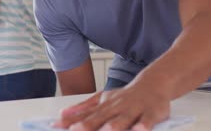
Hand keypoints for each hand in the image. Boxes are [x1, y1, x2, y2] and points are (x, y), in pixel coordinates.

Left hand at [52, 81, 170, 130]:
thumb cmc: (126, 97)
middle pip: (102, 118)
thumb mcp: (103, 100)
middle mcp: (117, 108)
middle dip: (89, 125)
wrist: (153, 83)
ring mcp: (134, 110)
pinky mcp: (151, 113)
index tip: (57, 127)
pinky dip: (143, 126)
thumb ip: (83, 109)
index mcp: (105, 106)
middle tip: (76, 130)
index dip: (72, 122)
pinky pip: (147, 120)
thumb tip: (62, 115)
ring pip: (123, 119)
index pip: (86, 116)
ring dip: (114, 126)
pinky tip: (139, 130)